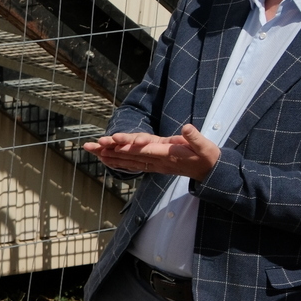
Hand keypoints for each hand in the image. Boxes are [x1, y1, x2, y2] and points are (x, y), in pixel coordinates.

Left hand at [82, 125, 219, 179]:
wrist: (209, 172)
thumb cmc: (206, 157)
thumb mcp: (205, 146)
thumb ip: (195, 138)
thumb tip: (187, 128)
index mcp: (168, 154)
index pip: (145, 149)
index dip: (129, 145)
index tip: (113, 141)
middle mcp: (157, 160)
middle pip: (130, 154)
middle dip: (110, 149)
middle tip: (91, 145)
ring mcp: (154, 164)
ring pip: (128, 160)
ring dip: (109, 155)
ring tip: (91, 150)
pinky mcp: (154, 165)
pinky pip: (133, 164)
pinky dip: (118, 162)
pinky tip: (105, 160)